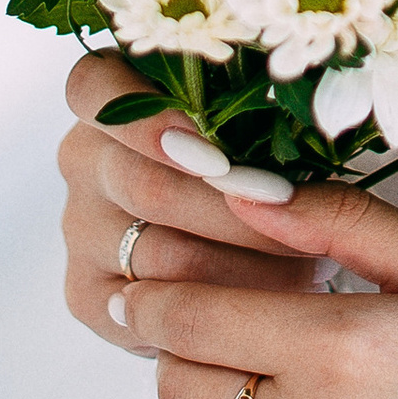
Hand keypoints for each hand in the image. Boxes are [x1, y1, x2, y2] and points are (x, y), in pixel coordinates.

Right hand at [57, 51, 331, 349]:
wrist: (228, 237)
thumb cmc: (255, 150)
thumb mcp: (251, 110)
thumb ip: (256, 102)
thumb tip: (312, 112)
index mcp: (110, 97)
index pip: (95, 90)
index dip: (148, 124)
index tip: (214, 156)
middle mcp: (84, 160)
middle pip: (146, 187)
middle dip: (233, 207)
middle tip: (299, 217)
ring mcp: (80, 229)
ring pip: (159, 253)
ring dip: (246, 262)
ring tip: (316, 260)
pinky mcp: (88, 294)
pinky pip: (154, 308)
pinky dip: (225, 308)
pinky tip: (279, 301)